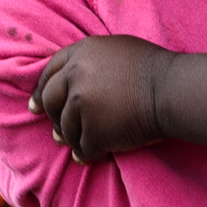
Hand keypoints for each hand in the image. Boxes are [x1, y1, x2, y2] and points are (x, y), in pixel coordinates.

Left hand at [33, 36, 173, 163]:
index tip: (35, 106)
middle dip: (53, 119)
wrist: (171, 91)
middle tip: (58, 133)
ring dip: (73, 140)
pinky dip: (89, 154)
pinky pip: (84, 147)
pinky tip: (96, 156)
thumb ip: (88, 62)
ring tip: (82, 147)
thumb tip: (68, 82)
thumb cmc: (152, 69)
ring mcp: (82, 105)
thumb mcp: (116, 50)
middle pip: (50, 102)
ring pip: (66, 128)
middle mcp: (75, 76)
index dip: (40, 91)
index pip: (49, 73)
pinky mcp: (93, 131)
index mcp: (80, 53)